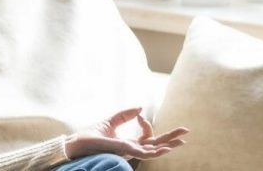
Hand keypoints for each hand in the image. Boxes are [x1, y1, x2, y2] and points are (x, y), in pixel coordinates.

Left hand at [65, 107, 188, 159]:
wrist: (75, 144)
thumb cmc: (89, 136)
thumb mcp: (109, 122)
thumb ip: (124, 115)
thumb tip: (140, 108)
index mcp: (128, 142)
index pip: (147, 135)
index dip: (147, 125)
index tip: (139, 115)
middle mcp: (130, 149)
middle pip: (155, 144)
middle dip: (171, 138)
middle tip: (186, 132)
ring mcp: (127, 152)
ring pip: (151, 151)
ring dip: (166, 146)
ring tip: (181, 143)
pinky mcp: (121, 152)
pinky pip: (140, 154)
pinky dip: (153, 151)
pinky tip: (164, 148)